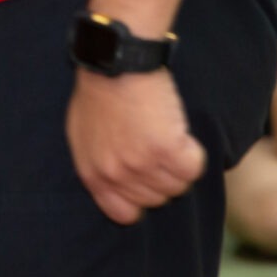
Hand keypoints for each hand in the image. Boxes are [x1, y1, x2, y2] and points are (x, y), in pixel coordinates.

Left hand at [67, 66, 204, 224]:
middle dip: (163, 176)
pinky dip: (194, 152)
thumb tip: (115, 182)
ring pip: (179, 185)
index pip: (125, 214)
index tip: (148, 181)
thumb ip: (98, 164)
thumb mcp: (82, 134)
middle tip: (159, 146)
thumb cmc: (99, 91)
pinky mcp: (166, 149)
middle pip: (158, 199)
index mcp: (94, 175)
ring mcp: (141, 164)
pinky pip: (193, 167)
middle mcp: (117, 175)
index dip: (141, 200)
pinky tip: (180, 132)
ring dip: (180, 163)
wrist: (115, 62)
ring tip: (168, 134)